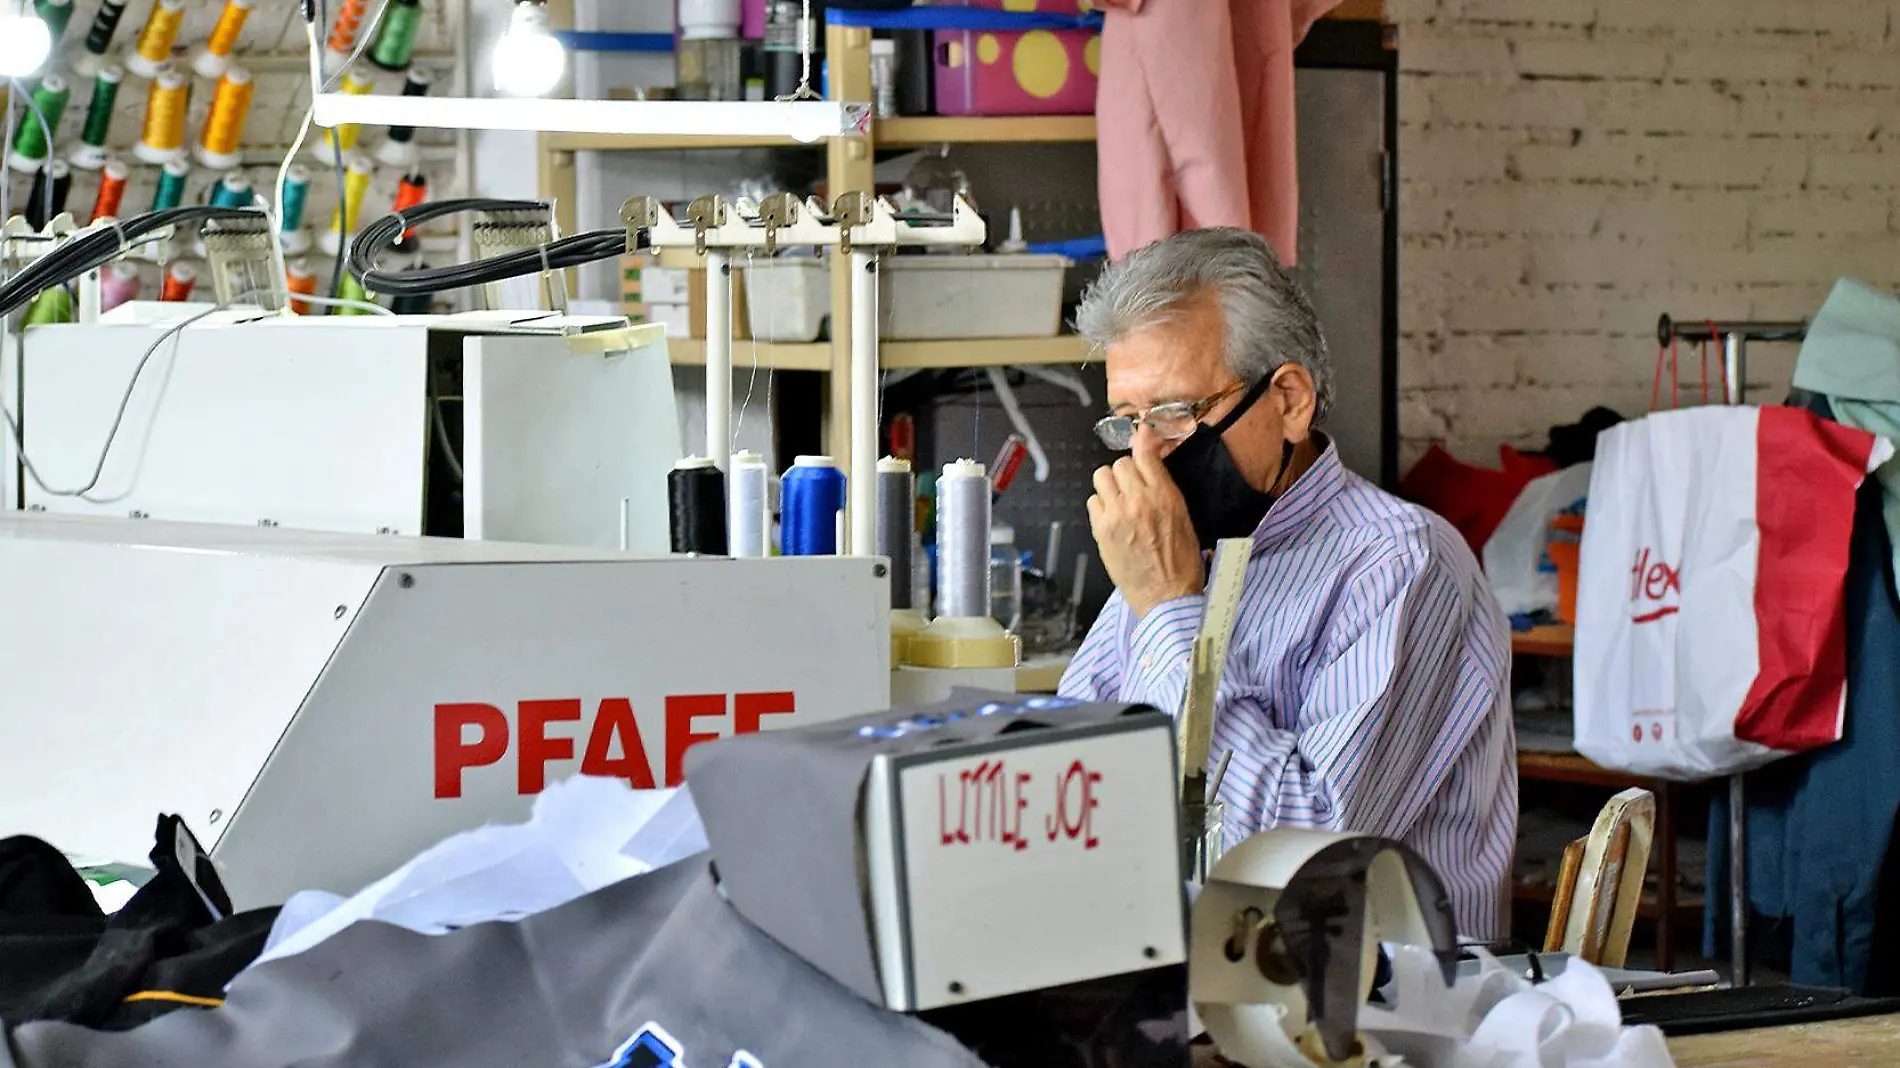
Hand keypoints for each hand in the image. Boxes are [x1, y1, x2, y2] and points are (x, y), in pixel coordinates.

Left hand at [1087, 430, 1203, 618]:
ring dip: (1110, 485)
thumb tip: (1153, 464)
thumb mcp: (1184, 518)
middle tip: (1131, 487)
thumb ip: (1165, 488)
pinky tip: (1111, 518)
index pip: (1145, 453)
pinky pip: (1092, 501)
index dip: (1142, 441)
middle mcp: (1139, 501)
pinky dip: (1100, 506)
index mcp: (1165, 496)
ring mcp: (1117, 515)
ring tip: (1118, 501)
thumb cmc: (1181, 564)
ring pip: (1101, 477)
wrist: (1167, 597)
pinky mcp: (1101, 530)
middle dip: (1126, 472)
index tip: (1140, 434)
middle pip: (1120, 463)